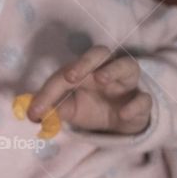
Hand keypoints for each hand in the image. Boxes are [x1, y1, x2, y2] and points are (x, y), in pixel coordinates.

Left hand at [27, 45, 151, 134]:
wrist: (118, 124)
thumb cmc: (90, 107)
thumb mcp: (69, 109)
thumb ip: (53, 109)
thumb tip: (33, 113)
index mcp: (85, 70)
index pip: (65, 73)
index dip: (49, 91)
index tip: (35, 110)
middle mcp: (106, 70)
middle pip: (99, 53)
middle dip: (84, 61)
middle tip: (70, 76)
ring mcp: (127, 84)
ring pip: (128, 66)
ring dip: (114, 70)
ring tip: (101, 79)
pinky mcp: (141, 101)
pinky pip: (143, 98)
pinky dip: (135, 104)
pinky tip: (123, 113)